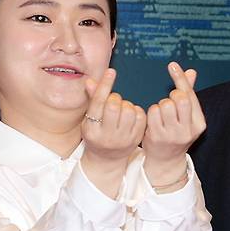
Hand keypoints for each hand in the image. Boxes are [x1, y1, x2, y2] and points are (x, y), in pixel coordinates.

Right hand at [81, 68, 145, 197]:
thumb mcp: (90, 119)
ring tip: (122, 110)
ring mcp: (122, 139)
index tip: (111, 71)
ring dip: (126, 105)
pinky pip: (140, 117)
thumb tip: (90, 81)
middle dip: (115, 98)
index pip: (98, 103)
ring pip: (128, 111)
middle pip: (113, 105)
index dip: (105, 85)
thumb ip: (93, 99)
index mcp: (91, 129)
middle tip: (114, 102)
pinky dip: (136, 111)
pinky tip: (131, 116)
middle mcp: (106, 135)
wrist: (106, 159)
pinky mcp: (135, 139)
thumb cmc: (97, 133)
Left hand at [142, 62, 205, 187]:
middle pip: (179, 98)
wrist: (166, 159)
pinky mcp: (158, 137)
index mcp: (199, 123)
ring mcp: (173, 134)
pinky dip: (151, 112)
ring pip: (165, 105)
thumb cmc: (176, 132)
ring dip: (160, 105)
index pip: (190, 95)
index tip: (172, 65)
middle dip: (172, 96)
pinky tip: (153, 120)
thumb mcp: (187, 116)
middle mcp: (188, 130)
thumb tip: (192, 71)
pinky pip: (152, 113)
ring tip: (161, 114)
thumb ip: (189, 93)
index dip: (181, 79)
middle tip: (169, 102)